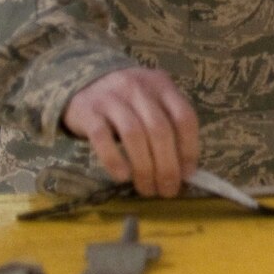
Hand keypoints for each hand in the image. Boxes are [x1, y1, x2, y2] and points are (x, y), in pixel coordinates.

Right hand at [61, 67, 199, 197]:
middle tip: (167, 190)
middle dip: (167, 166)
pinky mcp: (88, 111)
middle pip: (160, 130)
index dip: (189, 148)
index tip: (188, 175)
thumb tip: (185, 170)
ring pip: (134, 135)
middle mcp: (139, 88)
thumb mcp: (152, 102)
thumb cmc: (128, 100)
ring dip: (144, 167)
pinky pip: (102, 138)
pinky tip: (123, 177)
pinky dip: (114, 159)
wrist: (84, 83)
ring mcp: (112, 98)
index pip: (184, 117)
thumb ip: (169, 125)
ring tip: (147, 189)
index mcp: (162, 85)